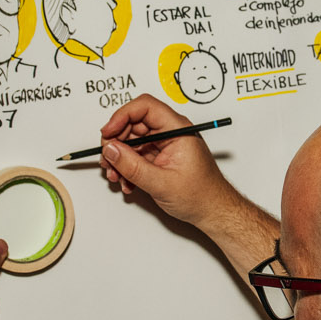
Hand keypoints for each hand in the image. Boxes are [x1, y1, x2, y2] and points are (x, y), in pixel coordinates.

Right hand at [97, 92, 237, 228]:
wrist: (212, 211)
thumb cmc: (201, 195)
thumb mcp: (162, 183)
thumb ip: (133, 166)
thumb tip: (112, 150)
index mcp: (178, 130)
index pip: (145, 107)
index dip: (122, 116)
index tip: (108, 133)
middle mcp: (170, 133)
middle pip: (133, 124)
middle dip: (116, 142)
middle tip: (108, 159)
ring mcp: (163, 145)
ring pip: (131, 141)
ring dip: (119, 158)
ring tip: (116, 176)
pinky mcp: (159, 157)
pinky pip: (135, 155)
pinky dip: (127, 167)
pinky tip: (127, 182)